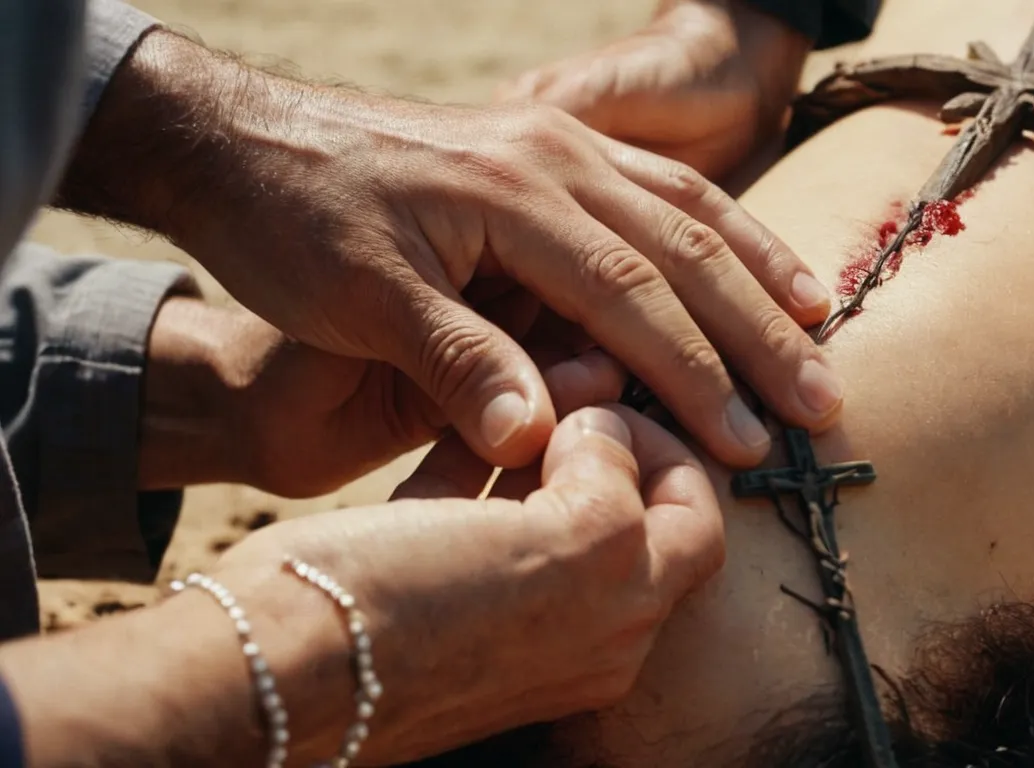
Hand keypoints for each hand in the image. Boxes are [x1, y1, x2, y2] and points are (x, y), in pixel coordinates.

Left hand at [59, 28, 841, 474]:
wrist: (240, 139)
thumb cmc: (290, 222)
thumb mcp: (358, 297)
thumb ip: (453, 362)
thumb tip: (541, 438)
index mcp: (513, 192)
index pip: (631, 292)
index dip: (694, 372)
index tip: (747, 442)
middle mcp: (553, 158)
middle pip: (684, 246)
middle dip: (757, 330)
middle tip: (822, 401)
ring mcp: (554, 147)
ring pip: (685, 206)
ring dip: (755, 268)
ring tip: (817, 323)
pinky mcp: (545, 151)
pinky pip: (654, 184)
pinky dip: (713, 225)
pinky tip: (743, 257)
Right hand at [213, 403, 723, 763]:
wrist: (270, 667)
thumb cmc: (419, 609)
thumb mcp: (564, 547)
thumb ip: (615, 489)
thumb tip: (606, 438)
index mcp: (618, 625)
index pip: (694, 524)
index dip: (669, 450)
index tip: (618, 402)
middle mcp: (574, 631)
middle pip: (623, 512)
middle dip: (602, 439)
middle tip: (566, 383)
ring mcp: (500, 613)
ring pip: (545, 506)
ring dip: (540, 442)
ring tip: (516, 387)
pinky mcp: (431, 591)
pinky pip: (475, 516)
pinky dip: (477, 464)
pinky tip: (460, 417)